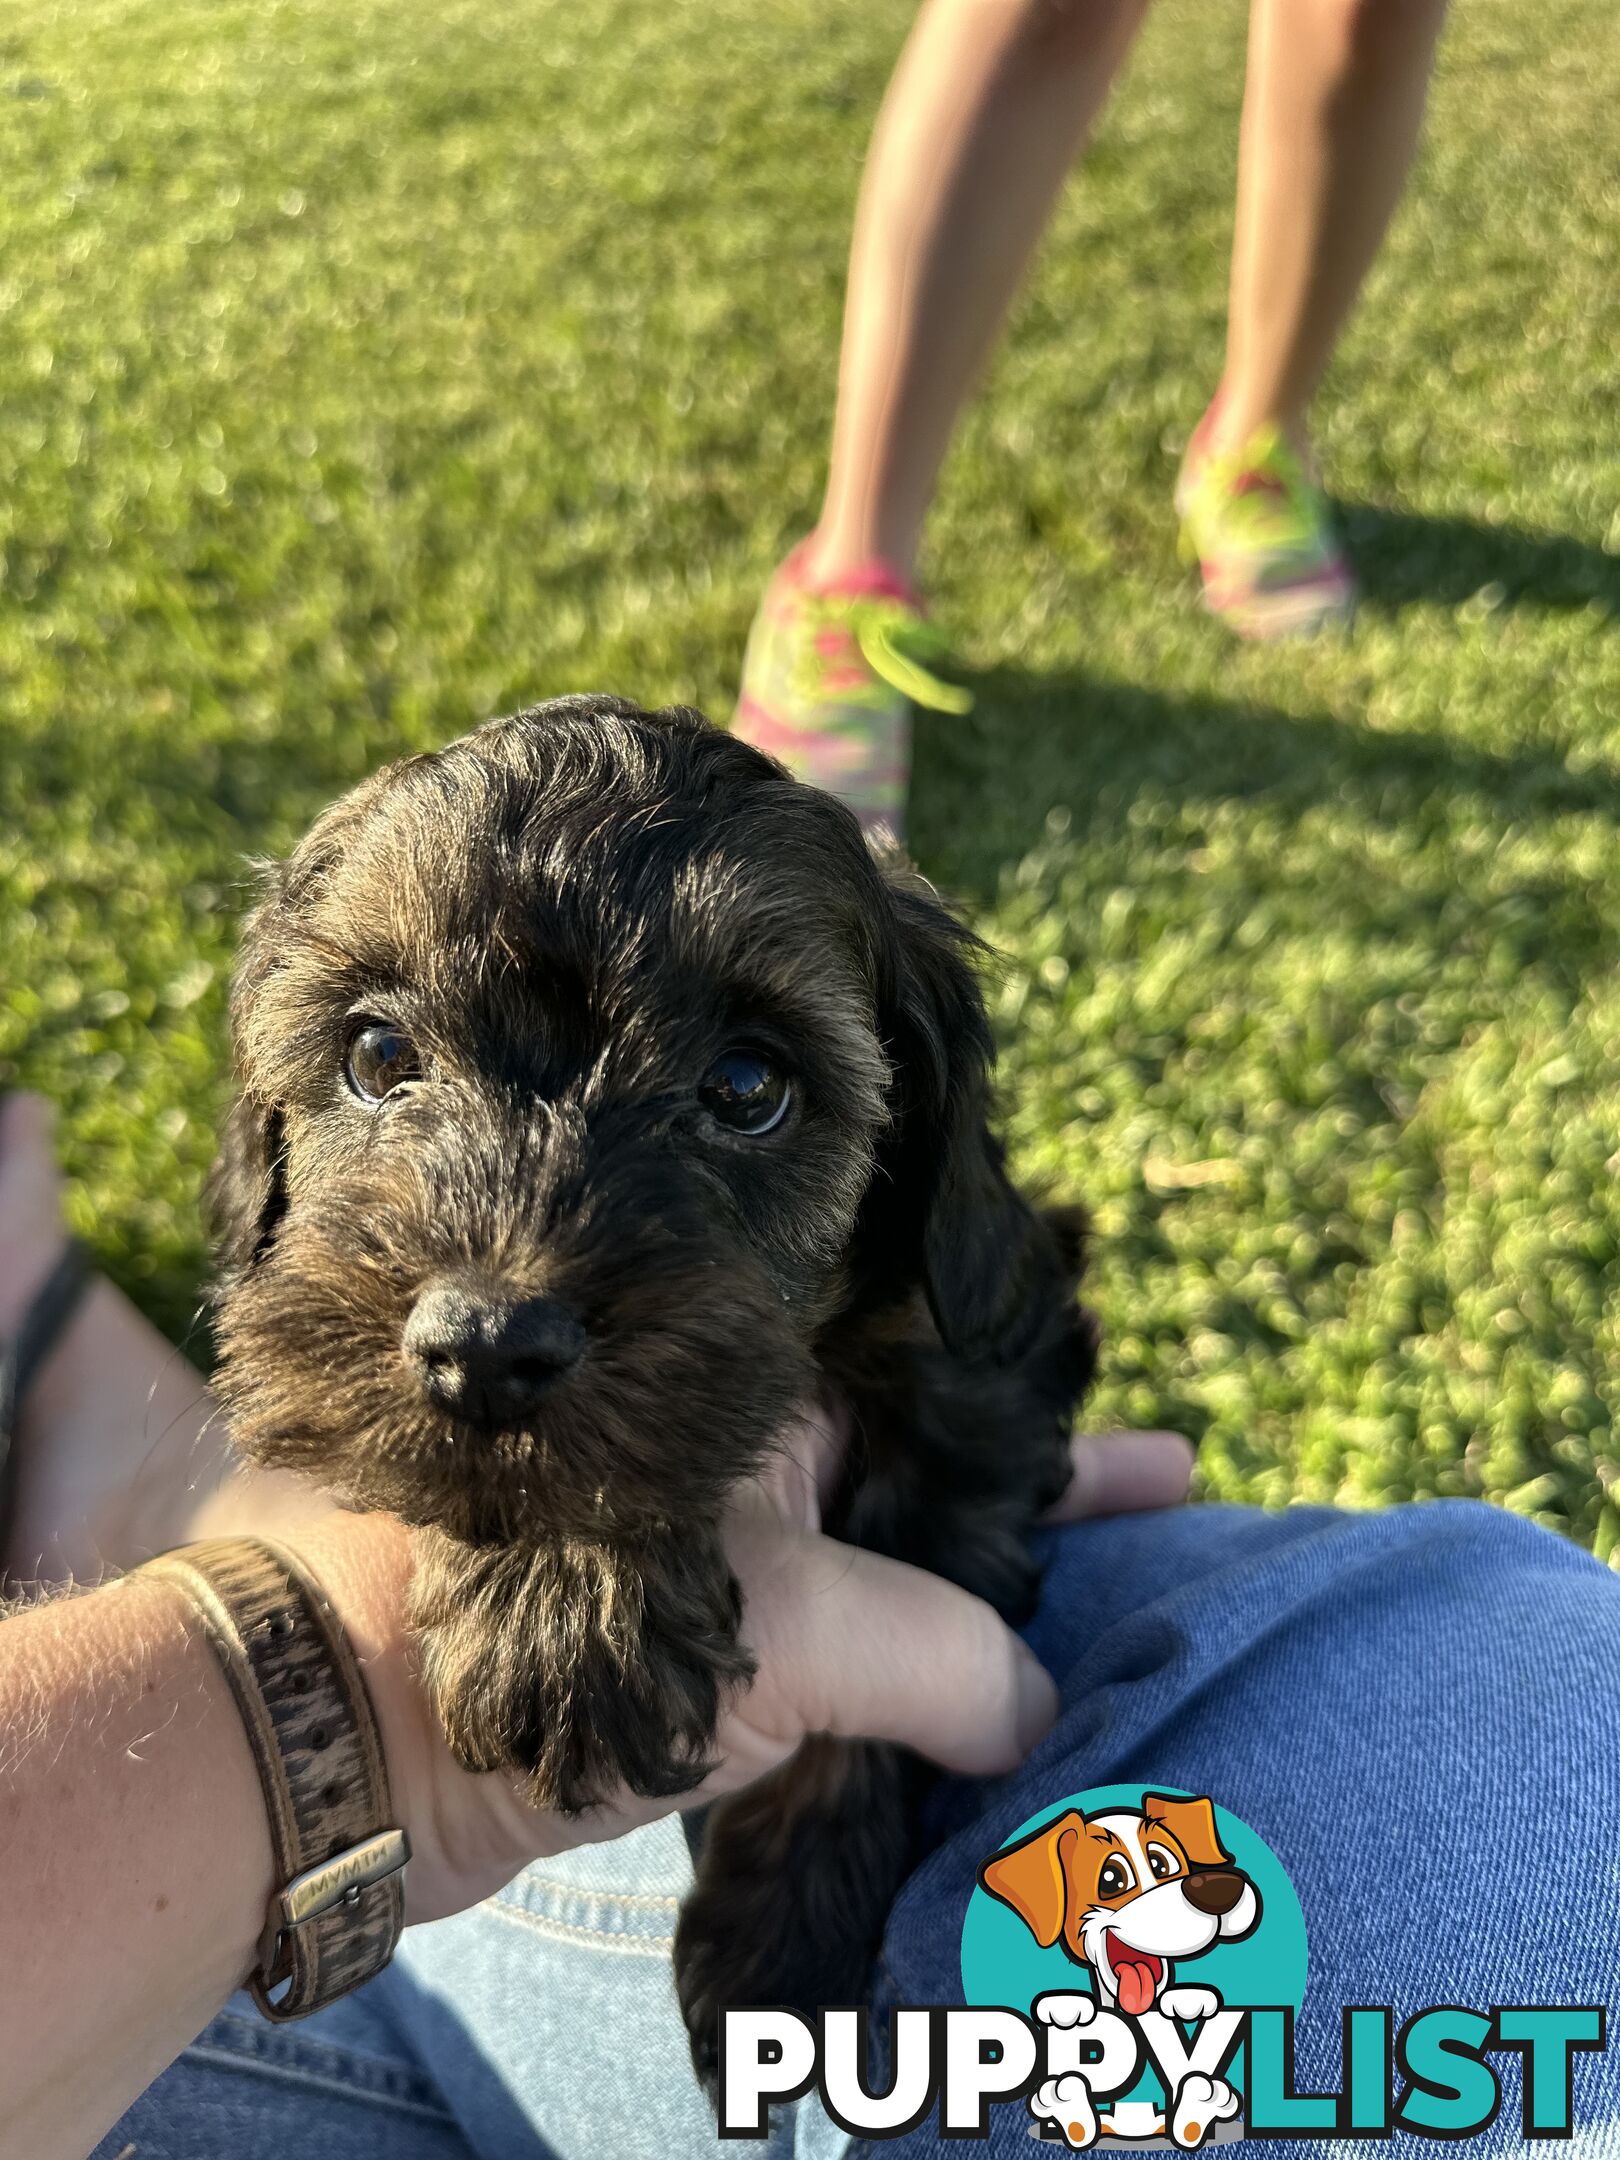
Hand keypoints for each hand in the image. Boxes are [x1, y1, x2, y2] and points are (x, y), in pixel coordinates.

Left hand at [275, 1412, 1192, 1924]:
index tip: (1167, 1472)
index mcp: (765, 1402)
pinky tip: (986, 1712)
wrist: (356, 1733)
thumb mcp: (794, 1623)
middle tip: (1175, 1522)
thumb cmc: (562, 1619)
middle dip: (1049, 1513)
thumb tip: (1041, 1707)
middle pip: (930, 1485)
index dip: (1057, 1441)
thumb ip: (940, 1654)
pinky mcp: (692, 1660)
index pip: (947, 1404)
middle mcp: (746, 1469)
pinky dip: (914, 1682)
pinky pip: (837, 1660)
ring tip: (1104, 1619)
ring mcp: (719, 1565)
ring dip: (987, 1602)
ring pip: (885, 1574)